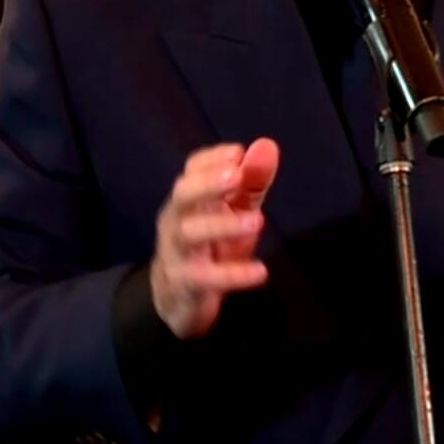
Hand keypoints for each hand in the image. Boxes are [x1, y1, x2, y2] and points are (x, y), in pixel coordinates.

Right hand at [149, 140, 278, 339]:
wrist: (176, 298)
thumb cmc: (211, 244)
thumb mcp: (234, 211)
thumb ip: (251, 181)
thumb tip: (268, 144)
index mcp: (189, 199)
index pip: (192, 170)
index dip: (212, 159)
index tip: (238, 153)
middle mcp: (176, 220)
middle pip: (183, 195)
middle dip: (208, 183)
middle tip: (237, 175)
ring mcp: (176, 253)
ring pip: (190, 234)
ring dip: (223, 225)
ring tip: (258, 222)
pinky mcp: (183, 285)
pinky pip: (203, 278)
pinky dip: (231, 274)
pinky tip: (261, 272)